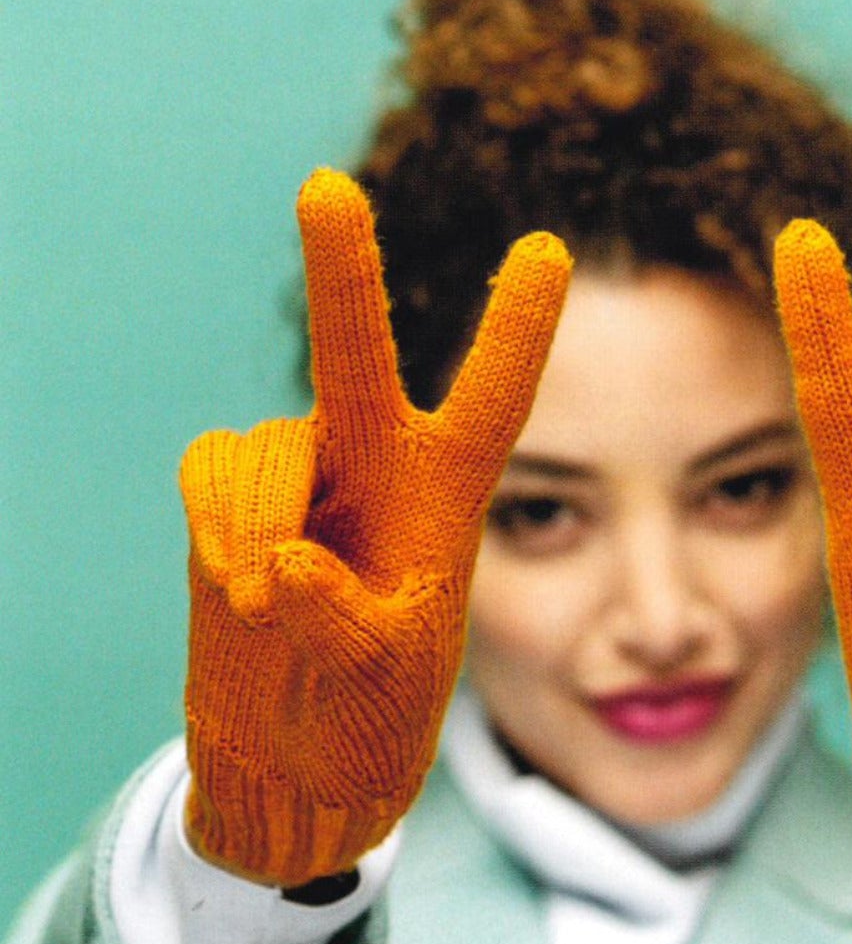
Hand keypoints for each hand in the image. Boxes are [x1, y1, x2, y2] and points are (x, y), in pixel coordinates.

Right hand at [181, 169, 570, 886]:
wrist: (291, 757)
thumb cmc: (372, 718)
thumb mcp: (382, 683)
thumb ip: (340, 624)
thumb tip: (282, 560)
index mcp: (448, 501)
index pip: (490, 403)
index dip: (514, 331)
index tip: (549, 250)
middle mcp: (376, 465)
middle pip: (357, 355)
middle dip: (342, 273)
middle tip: (325, 186)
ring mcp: (302, 476)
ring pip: (265, 448)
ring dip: (255, 526)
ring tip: (265, 608)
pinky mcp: (231, 497)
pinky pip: (210, 472)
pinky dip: (214, 526)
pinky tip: (234, 587)